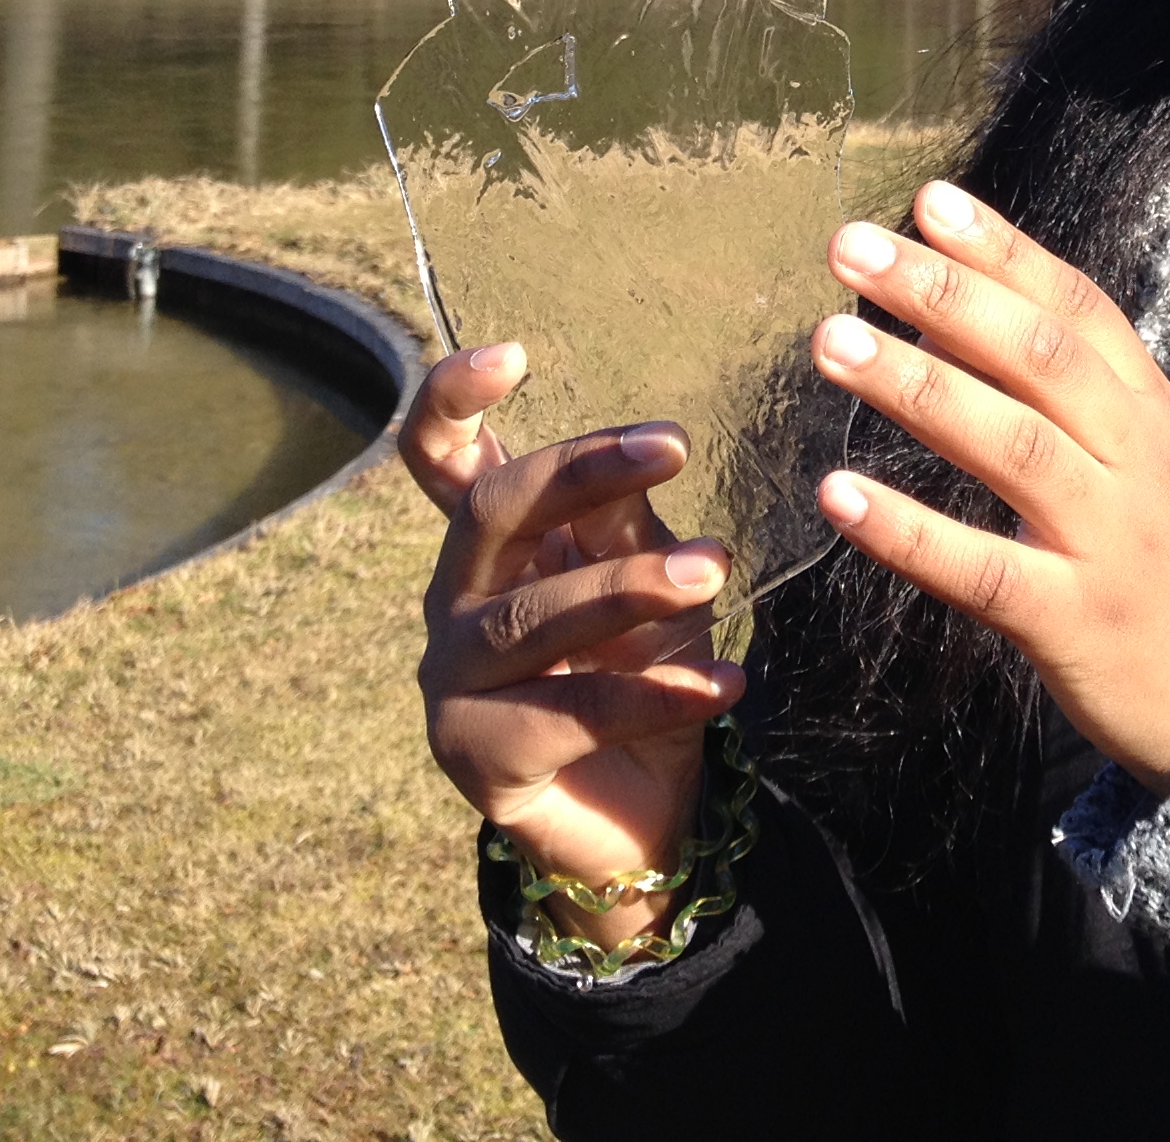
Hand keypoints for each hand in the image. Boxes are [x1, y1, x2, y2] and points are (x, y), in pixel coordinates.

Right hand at [401, 344, 743, 944]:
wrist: (646, 814)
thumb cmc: (643, 674)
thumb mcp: (647, 579)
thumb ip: (626, 523)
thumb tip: (640, 455)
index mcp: (489, 545)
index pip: (439, 458)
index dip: (452, 401)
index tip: (512, 353)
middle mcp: (455, 603)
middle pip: (491, 513)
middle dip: (581, 471)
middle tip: (676, 448)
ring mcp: (455, 682)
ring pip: (533, 618)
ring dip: (631, 588)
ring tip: (714, 572)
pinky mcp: (480, 759)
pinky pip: (573, 714)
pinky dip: (658, 695)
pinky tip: (729, 684)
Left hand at [812, 182, 1169, 785]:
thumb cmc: (1165, 565)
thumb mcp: (1143, 460)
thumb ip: (1065, 391)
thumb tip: (946, 313)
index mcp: (1149, 411)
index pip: (1078, 307)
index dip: (1004, 250)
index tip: (928, 201)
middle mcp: (1136, 460)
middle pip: (1040, 357)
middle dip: (943, 293)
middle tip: (850, 247)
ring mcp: (1109, 540)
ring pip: (1012, 445)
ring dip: (917, 386)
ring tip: (831, 342)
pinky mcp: (1074, 621)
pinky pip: (984, 569)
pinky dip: (910, 531)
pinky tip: (840, 496)